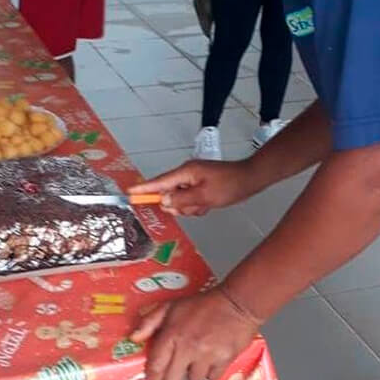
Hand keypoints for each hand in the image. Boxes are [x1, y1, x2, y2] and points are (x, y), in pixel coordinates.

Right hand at [129, 159, 259, 215]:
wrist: (249, 180)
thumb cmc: (229, 186)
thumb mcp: (204, 196)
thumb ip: (182, 200)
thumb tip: (163, 201)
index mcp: (185, 172)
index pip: (159, 182)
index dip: (144, 189)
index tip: (129, 193)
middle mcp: (186, 174)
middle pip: (170, 194)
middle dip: (180, 204)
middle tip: (196, 205)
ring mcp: (193, 179)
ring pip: (181, 199)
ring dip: (191, 206)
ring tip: (206, 204)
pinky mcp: (200, 185)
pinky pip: (190, 200)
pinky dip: (197, 205)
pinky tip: (209, 205)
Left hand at [130, 289, 260, 379]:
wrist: (237, 302)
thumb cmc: (204, 304)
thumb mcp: (172, 306)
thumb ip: (150, 321)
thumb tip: (134, 337)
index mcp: (173, 334)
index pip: (155, 366)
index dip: (152, 377)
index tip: (153, 379)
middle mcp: (188, 347)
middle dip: (172, 374)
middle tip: (177, 364)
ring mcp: (207, 355)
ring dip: (193, 372)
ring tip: (197, 356)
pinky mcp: (224, 360)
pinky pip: (212, 377)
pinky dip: (211, 370)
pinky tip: (211, 356)